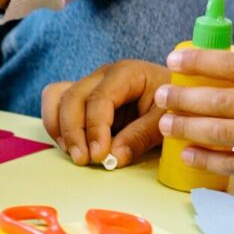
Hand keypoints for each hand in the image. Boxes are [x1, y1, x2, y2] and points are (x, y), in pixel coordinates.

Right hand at [40, 59, 172, 169]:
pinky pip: (56, 104)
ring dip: (60, 128)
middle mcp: (102, 76)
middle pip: (72, 97)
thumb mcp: (165, 121)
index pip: (99, 98)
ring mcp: (89, 85)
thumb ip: (140, 137)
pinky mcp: (82, 99)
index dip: (95, 128)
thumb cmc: (174, 105)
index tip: (98, 155)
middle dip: (73, 132)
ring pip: (57, 97)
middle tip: (84, 160)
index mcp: (126, 73)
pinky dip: (57, 125)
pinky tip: (72, 146)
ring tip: (75, 154)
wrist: (177, 99)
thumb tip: (113, 157)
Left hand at [155, 49, 233, 189]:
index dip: (202, 60)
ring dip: (188, 127)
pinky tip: (188, 154)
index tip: (175, 59)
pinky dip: (208, 159)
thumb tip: (226, 71)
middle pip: (223, 99)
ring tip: (165, 123)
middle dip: (185, 97)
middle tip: (161, 95)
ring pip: (224, 131)